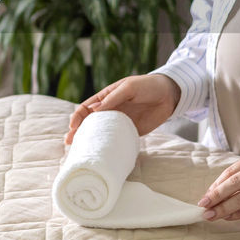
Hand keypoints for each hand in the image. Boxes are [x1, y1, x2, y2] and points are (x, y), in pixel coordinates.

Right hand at [65, 74, 180, 144]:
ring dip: (91, 141)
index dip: (77, 117)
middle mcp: (110, 111)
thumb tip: (93, 111)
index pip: (86, 108)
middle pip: (89, 123)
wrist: (170, 95)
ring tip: (81, 151)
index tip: (72, 127)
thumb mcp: (128, 88)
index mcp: (105, 98)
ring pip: (101, 133)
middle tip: (70, 142)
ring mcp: (119, 122)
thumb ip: (112, 99)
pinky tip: (102, 153)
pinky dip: (108, 146)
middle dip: (78, 132)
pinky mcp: (130, 132)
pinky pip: (117, 140)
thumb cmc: (147, 86)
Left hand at [197, 153, 239, 220]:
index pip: (231, 171)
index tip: (206, 196)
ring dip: (224, 207)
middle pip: (235, 182)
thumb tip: (215, 195)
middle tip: (203, 205)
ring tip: (211, 215)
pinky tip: (228, 217)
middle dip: (216, 195)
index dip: (216, 184)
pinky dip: (239, 214)